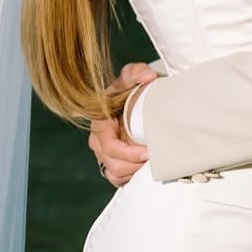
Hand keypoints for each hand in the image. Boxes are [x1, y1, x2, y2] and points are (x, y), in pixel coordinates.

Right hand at [88, 61, 154, 184]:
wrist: (131, 99)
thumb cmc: (130, 88)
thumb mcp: (132, 76)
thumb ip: (137, 72)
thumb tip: (148, 77)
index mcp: (99, 122)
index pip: (110, 146)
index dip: (128, 153)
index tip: (147, 151)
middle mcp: (97, 140)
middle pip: (113, 164)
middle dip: (134, 165)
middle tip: (154, 160)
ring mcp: (102, 153)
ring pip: (115, 174)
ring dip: (134, 172)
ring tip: (151, 164)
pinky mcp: (109, 163)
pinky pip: (116, 179)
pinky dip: (130, 178)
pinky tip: (143, 170)